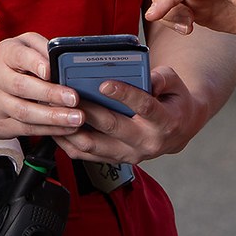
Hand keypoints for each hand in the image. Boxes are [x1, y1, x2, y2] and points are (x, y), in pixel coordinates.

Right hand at [0, 32, 85, 139]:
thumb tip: (62, 55)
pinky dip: (48, 130)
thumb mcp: (15, 47)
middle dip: (51, 94)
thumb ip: (39, 47)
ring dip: (53, 117)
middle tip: (74, 98)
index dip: (36, 63)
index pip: (19, 56)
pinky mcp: (0, 125)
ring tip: (76, 118)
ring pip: (25, 112)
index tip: (51, 70)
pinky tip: (66, 129)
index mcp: (4, 55)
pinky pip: (26, 129)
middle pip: (23, 87)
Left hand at [56, 65, 200, 164]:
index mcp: (165, 121)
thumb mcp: (174, 83)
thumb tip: (142, 75)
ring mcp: (130, 155)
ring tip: (58, 110)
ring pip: (95, 145)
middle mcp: (148, 142)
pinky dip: (69, 142)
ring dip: (73, 128)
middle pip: (113, 127)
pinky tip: (57, 126)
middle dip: (89, 110)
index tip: (104, 84)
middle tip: (69, 95)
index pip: (144, 107)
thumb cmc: (173, 101)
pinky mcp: (115, 160)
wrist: (178, 131)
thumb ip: (160, 77)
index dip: (124, 95)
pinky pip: (86, 155)